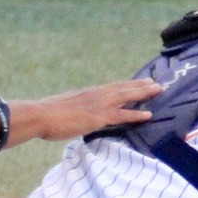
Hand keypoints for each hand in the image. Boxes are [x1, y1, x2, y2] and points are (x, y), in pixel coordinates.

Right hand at [26, 79, 160, 140]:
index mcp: (88, 93)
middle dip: (140, 85)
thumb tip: (78, 113)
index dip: (127, 84)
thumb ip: (76, 108)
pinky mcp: (98, 117)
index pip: (112, 86)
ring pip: (126, 96)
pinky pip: (122, 115)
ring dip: (143, 93)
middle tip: (156, 82)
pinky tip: (148, 115)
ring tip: (158, 90)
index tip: (140, 81)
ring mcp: (98, 105)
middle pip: (123, 87)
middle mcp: (96, 95)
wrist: (39, 115)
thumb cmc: (47, 114)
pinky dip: (136, 114)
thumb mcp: (65, 107)